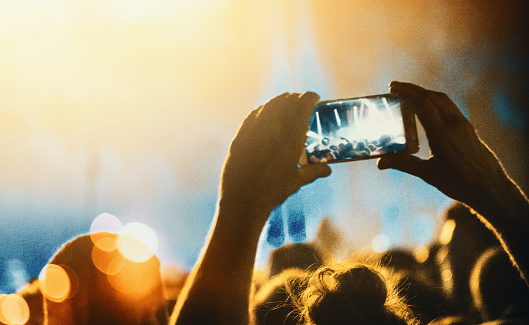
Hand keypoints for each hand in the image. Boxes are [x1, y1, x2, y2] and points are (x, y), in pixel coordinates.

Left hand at [219, 92, 330, 222]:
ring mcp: (255, 126)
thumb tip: (327, 169)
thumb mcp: (297, 180)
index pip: (305, 102)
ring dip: (281, 103)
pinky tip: (265, 116)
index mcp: (292, 133)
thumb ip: (314, 171)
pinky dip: (264, 111)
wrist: (243, 197)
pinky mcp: (241, 132)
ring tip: (285, 108)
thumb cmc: (273, 190)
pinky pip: (255, 114)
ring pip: (271, 104)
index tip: (315, 98)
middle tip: (301, 105)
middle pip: (288, 100)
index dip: (311, 98)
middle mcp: (274, 125)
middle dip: (297, 100)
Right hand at [377, 82, 509, 208]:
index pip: (422, 104)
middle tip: (395, 87)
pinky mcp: (468, 128)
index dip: (406, 93)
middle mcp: (454, 124)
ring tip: (409, 93)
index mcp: (442, 134)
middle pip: (431, 97)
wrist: (490, 188)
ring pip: (442, 99)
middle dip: (412, 89)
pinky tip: (428, 106)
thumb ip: (403, 164)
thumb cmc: (459, 183)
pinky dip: (435, 100)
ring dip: (424, 93)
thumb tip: (380, 163)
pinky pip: (450, 107)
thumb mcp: (427, 174)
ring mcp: (463, 124)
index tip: (392, 89)